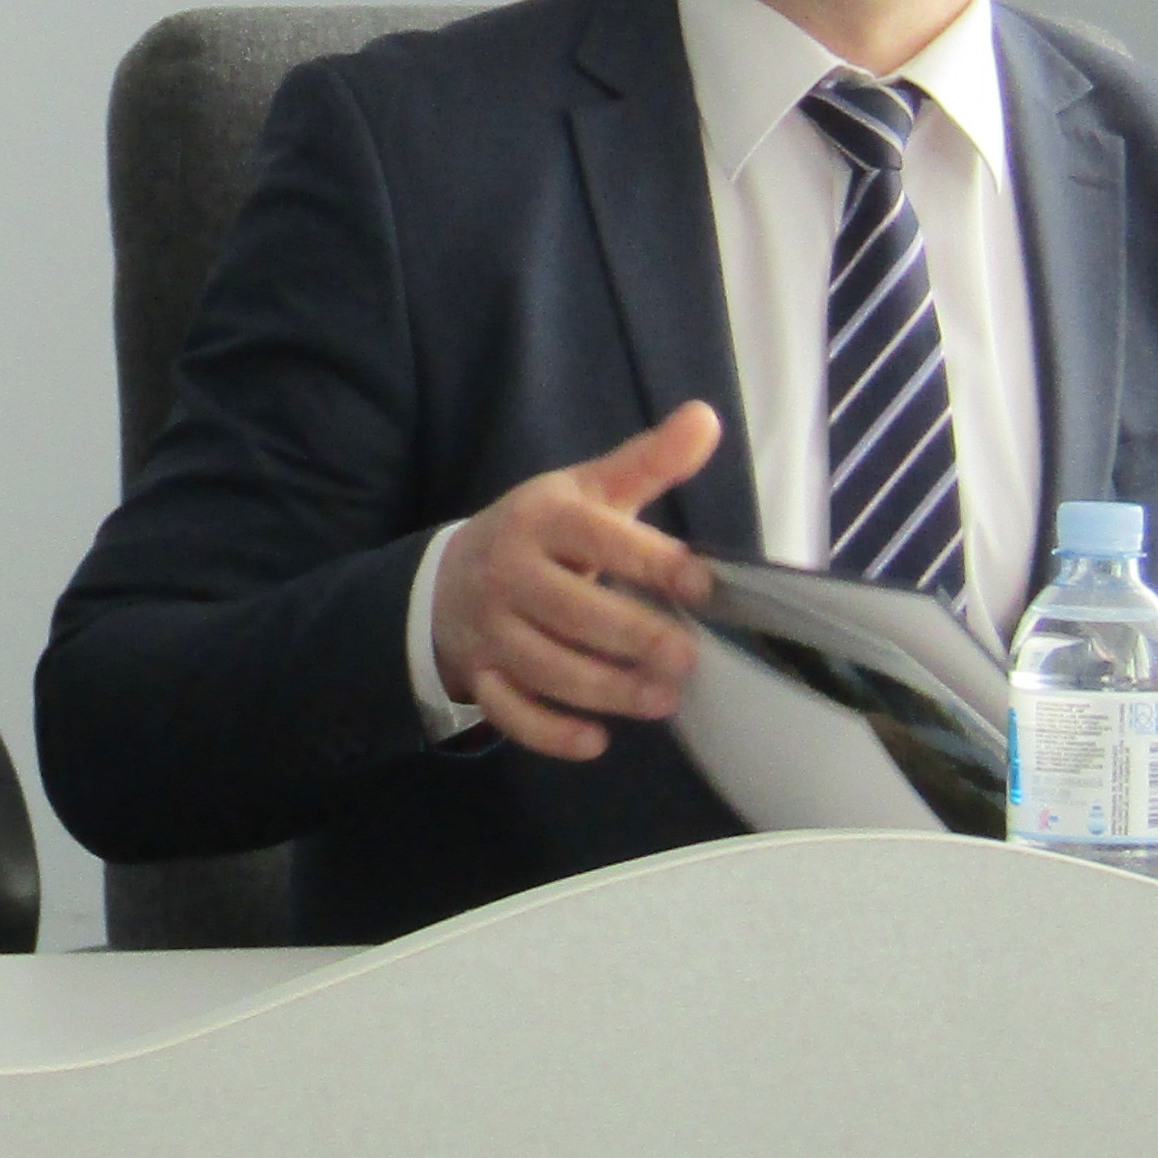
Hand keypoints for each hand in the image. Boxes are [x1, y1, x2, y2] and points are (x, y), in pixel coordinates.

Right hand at [427, 402, 724, 763]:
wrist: (450, 578)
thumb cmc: (541, 535)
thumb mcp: (586, 491)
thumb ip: (647, 462)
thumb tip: (707, 417)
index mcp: (540, 520)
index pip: (595, 538)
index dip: (651, 561)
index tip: (705, 584)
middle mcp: (508, 573)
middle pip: (568, 610)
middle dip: (631, 637)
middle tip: (689, 658)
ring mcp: (490, 629)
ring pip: (543, 666)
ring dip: (605, 689)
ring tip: (663, 700)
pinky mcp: (482, 675)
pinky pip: (509, 711)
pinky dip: (549, 732)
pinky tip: (596, 741)